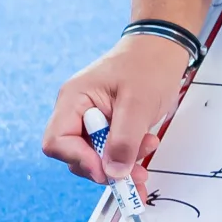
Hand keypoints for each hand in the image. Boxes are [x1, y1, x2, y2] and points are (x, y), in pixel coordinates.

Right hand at [39, 34, 191, 191]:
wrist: (164, 48)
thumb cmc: (149, 64)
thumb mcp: (138, 103)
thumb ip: (124, 140)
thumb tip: (112, 172)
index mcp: (74, 99)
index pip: (57, 141)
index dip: (79, 160)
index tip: (107, 170)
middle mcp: (77, 111)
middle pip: (75, 155)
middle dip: (105, 166)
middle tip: (134, 172)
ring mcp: (92, 119)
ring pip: (95, 157)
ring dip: (120, 163)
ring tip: (148, 147)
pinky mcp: (108, 126)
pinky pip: (110, 151)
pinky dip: (126, 159)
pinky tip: (145, 153)